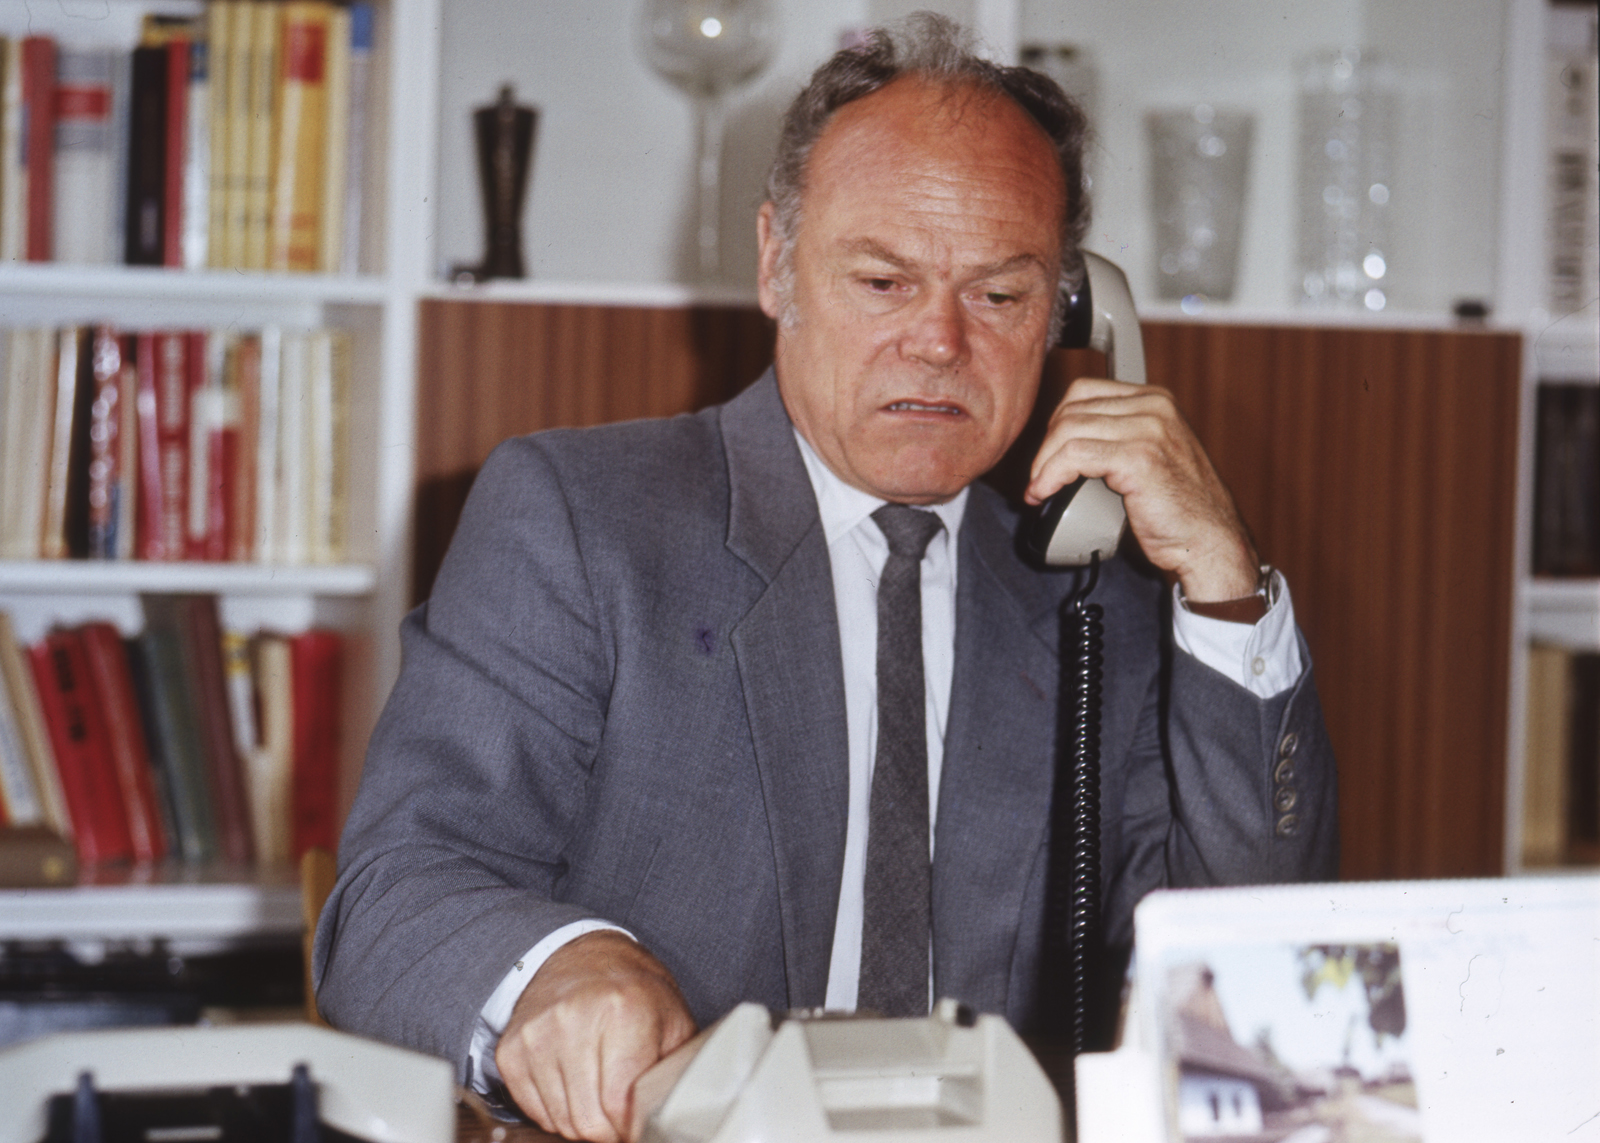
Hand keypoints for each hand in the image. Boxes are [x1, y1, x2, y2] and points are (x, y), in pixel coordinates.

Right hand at [494, 931, 696, 1141]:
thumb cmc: (634, 992)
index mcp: (623, 1010)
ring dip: (582, 1119)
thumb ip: (673, 1072)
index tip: (637, 1122)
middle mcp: (574, 1018)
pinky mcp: (511, 1049)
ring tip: (599, 1092)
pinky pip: (533, 1110)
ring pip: (559, 1121)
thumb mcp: (673, 1022)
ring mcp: (537, 1034)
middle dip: (609, 1128)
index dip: (631, 1126)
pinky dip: (555, 1109)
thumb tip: (665, 1120)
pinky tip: (573, 1083)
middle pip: (587, 1120)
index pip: (618, 1105)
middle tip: (620, 1113)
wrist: (584, 956)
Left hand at [1026, 378, 1259, 601]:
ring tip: (1039, 489)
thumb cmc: (1179, 510)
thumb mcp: (1149, 456)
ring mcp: (1149, 429)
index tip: (1047, 454)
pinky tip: (1043, 493)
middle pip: (1072, 409)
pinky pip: (1074, 456)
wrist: (1210, 541)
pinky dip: (1049, 476)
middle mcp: (1154, 407)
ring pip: (1068, 431)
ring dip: (1043, 464)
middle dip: (1046, 446)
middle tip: (1039, 476)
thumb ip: (1117, 437)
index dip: (1056, 423)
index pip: (1084, 391)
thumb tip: (1063, 442)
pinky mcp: (1139, 457)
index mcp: (1156, 400)